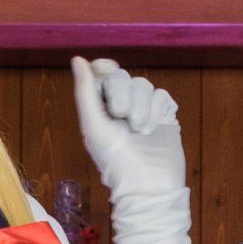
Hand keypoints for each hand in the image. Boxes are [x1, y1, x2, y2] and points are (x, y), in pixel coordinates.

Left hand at [71, 55, 187, 203]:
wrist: (147, 185)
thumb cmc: (114, 160)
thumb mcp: (93, 125)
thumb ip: (85, 91)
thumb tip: (77, 59)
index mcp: (101, 107)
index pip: (102, 74)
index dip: (104, 68)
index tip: (107, 69)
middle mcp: (123, 106)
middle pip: (123, 77)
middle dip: (122, 94)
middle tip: (122, 117)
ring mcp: (145, 110)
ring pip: (144, 85)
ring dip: (140, 107)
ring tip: (139, 131)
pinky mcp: (165, 116)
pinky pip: (162, 97)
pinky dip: (156, 111)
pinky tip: (152, 130)